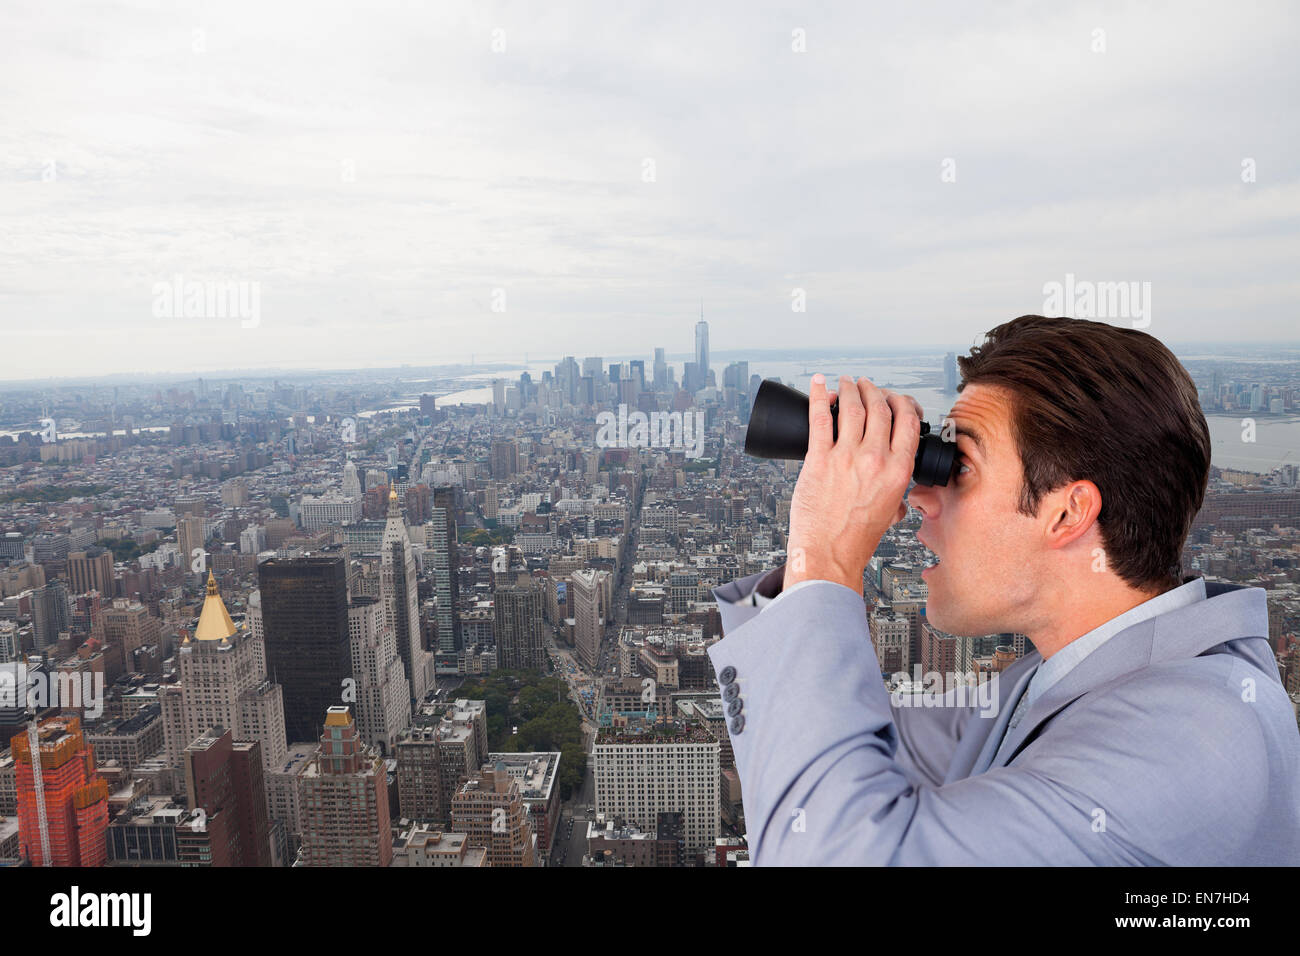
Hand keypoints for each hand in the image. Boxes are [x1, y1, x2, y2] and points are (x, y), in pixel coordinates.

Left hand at [784, 374, 922, 592]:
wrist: (829, 556)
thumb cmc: (857, 540)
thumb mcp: (890, 514)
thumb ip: (898, 497)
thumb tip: (901, 496)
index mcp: (898, 471)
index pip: (907, 421)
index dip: (901, 401)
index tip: (893, 397)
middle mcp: (875, 460)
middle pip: (879, 408)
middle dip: (873, 390)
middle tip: (865, 385)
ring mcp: (846, 458)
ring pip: (851, 408)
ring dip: (849, 389)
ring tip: (845, 382)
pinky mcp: (818, 460)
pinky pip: (820, 419)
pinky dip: (819, 396)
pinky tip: (818, 383)